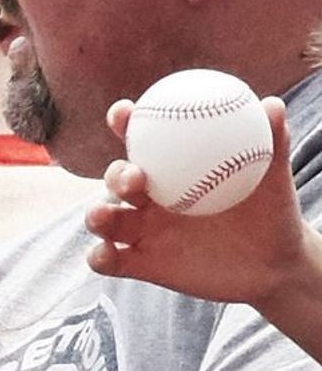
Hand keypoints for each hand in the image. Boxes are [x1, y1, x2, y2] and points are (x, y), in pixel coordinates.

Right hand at [86, 98, 319, 312]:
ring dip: (95, 215)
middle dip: (115, 174)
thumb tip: (272, 104)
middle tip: (135, 176)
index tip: (126, 112)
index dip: (124, 122)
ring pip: (103, 219)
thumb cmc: (272, 214)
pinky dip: (99, 257)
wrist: (275, 266)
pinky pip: (107, 261)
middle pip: (116, 180)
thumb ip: (273, 142)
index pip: (139, 141)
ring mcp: (141, 232)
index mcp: (170, 171)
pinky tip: (106, 254)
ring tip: (104, 215)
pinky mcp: (140, 264)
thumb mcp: (275, 179)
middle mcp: (149, 199)